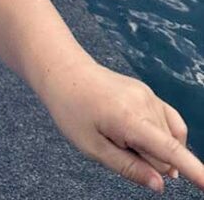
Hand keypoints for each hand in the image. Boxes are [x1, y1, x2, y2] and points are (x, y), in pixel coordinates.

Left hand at [43, 58, 203, 192]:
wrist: (64, 71)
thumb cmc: (71, 109)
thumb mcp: (92, 147)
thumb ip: (128, 167)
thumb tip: (161, 185)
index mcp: (128, 118)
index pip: (169, 150)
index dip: (193, 170)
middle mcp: (145, 104)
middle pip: (163, 152)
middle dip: (147, 159)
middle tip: (113, 142)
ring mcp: (149, 96)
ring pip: (167, 139)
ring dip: (150, 146)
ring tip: (118, 133)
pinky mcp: (148, 93)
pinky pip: (170, 122)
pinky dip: (164, 136)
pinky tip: (145, 137)